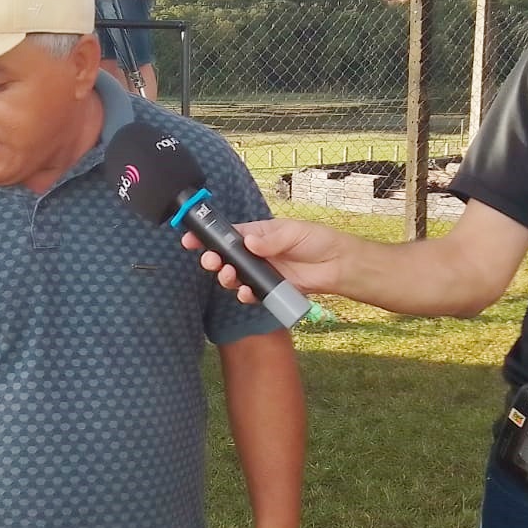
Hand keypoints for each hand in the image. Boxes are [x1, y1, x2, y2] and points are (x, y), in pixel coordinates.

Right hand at [183, 217, 341, 303]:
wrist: (338, 265)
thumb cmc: (317, 241)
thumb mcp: (293, 233)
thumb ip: (270, 239)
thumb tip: (249, 243)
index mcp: (257, 234)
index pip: (227, 235)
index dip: (208, 237)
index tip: (190, 239)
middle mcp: (255, 254)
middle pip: (225, 258)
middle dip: (213, 260)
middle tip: (210, 261)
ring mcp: (261, 272)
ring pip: (234, 277)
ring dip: (226, 278)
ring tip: (229, 275)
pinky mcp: (269, 290)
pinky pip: (250, 294)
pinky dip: (244, 294)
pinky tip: (246, 292)